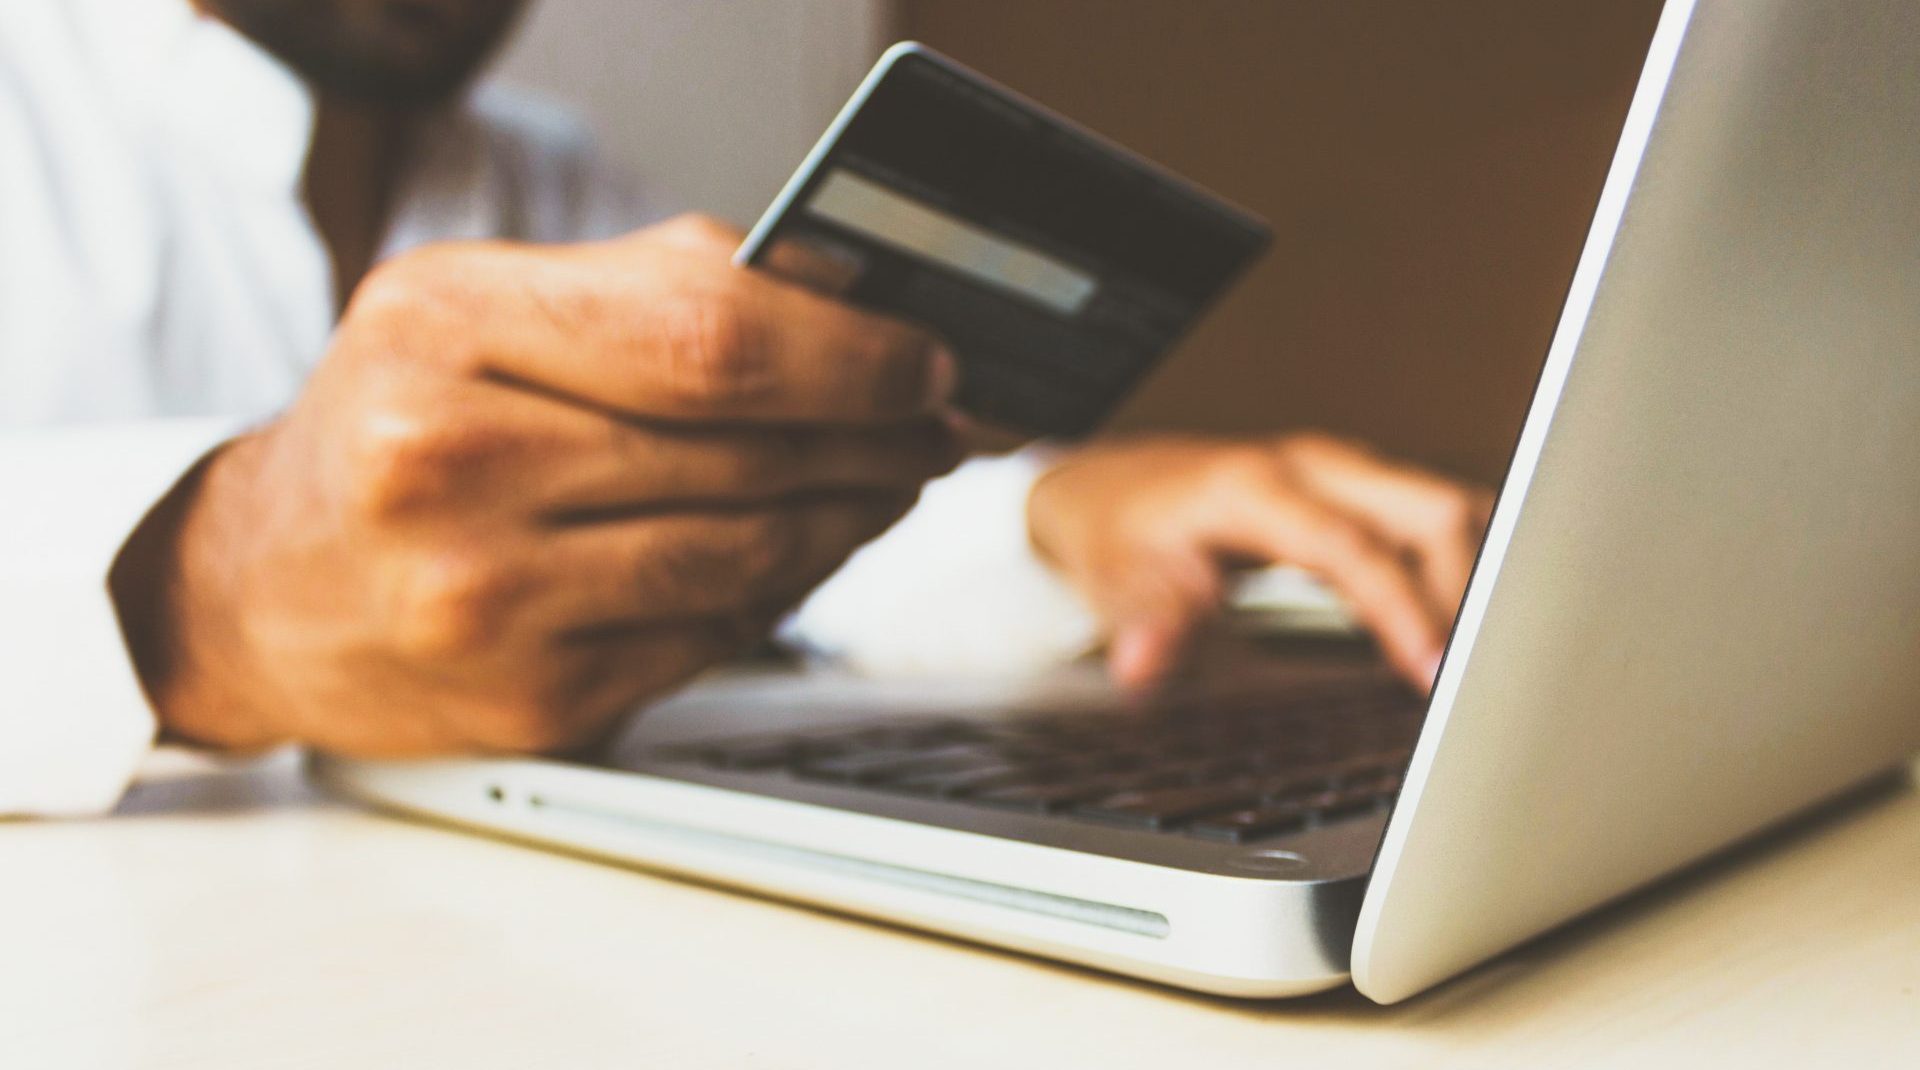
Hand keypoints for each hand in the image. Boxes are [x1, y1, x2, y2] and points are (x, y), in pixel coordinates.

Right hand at [113, 215, 961, 755]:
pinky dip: (780, 591)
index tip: (926, 359)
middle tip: (934, 425)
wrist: (262, 589)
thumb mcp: (482, 307)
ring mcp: (486, 600)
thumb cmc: (395, 426)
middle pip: (746, 450)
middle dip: (876, 436)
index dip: (852, 353)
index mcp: (443, 327)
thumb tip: (850, 302)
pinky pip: (713, 636)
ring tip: (886, 482)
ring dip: (849, 518)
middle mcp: (448, 465)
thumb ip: (656, 288)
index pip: (709, 337)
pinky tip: (800, 552)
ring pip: (748, 556)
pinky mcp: (530, 701)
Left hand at [1027, 433, 1492, 691]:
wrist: (1111, 486)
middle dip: (1469, 591)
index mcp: (1256, 486)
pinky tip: (1471, 624)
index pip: (1353, 547)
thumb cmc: (1119, 531)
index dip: (1401, 609)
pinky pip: (1434, 519)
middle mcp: (1313, 466)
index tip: (1433, 671)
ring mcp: (1343, 471)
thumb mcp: (1115, 578)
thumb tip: (1142, 664)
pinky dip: (1464, 566)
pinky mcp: (1358, 489)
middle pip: (1430, 510)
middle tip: (1481, 677)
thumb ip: (1146, 619)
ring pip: (1446, 508)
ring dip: (1478, 577)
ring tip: (1492, 658)